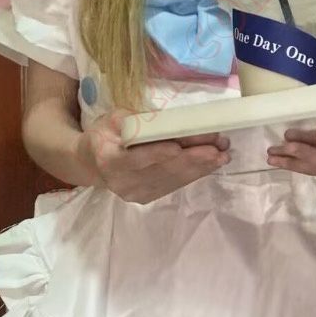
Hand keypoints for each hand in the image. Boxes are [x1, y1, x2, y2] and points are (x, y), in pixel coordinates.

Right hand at [77, 109, 230, 203]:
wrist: (93, 163)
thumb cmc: (104, 134)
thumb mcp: (112, 119)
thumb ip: (136, 121)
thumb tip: (170, 122)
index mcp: (109, 160)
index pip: (137, 158)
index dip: (159, 153)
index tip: (181, 146)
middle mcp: (123, 182)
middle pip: (163, 169)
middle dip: (193, 157)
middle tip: (219, 147)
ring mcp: (137, 193)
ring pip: (173, 179)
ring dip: (200, 167)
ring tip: (222, 154)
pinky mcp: (148, 197)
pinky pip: (174, 185)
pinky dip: (194, 173)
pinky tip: (209, 164)